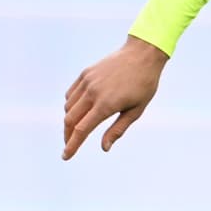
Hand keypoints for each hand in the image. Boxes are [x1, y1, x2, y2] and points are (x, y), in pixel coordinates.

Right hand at [62, 36, 167, 159]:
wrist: (142, 54)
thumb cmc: (144, 84)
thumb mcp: (136, 111)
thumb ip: (118, 129)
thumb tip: (104, 148)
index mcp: (106, 104)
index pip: (81, 130)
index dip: (72, 146)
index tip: (65, 157)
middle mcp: (92, 93)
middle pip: (70, 120)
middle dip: (68, 136)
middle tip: (70, 146)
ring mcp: (87, 81)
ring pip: (68, 107)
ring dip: (69, 121)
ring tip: (77, 128)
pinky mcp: (85, 73)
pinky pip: (71, 94)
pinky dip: (70, 105)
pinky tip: (79, 110)